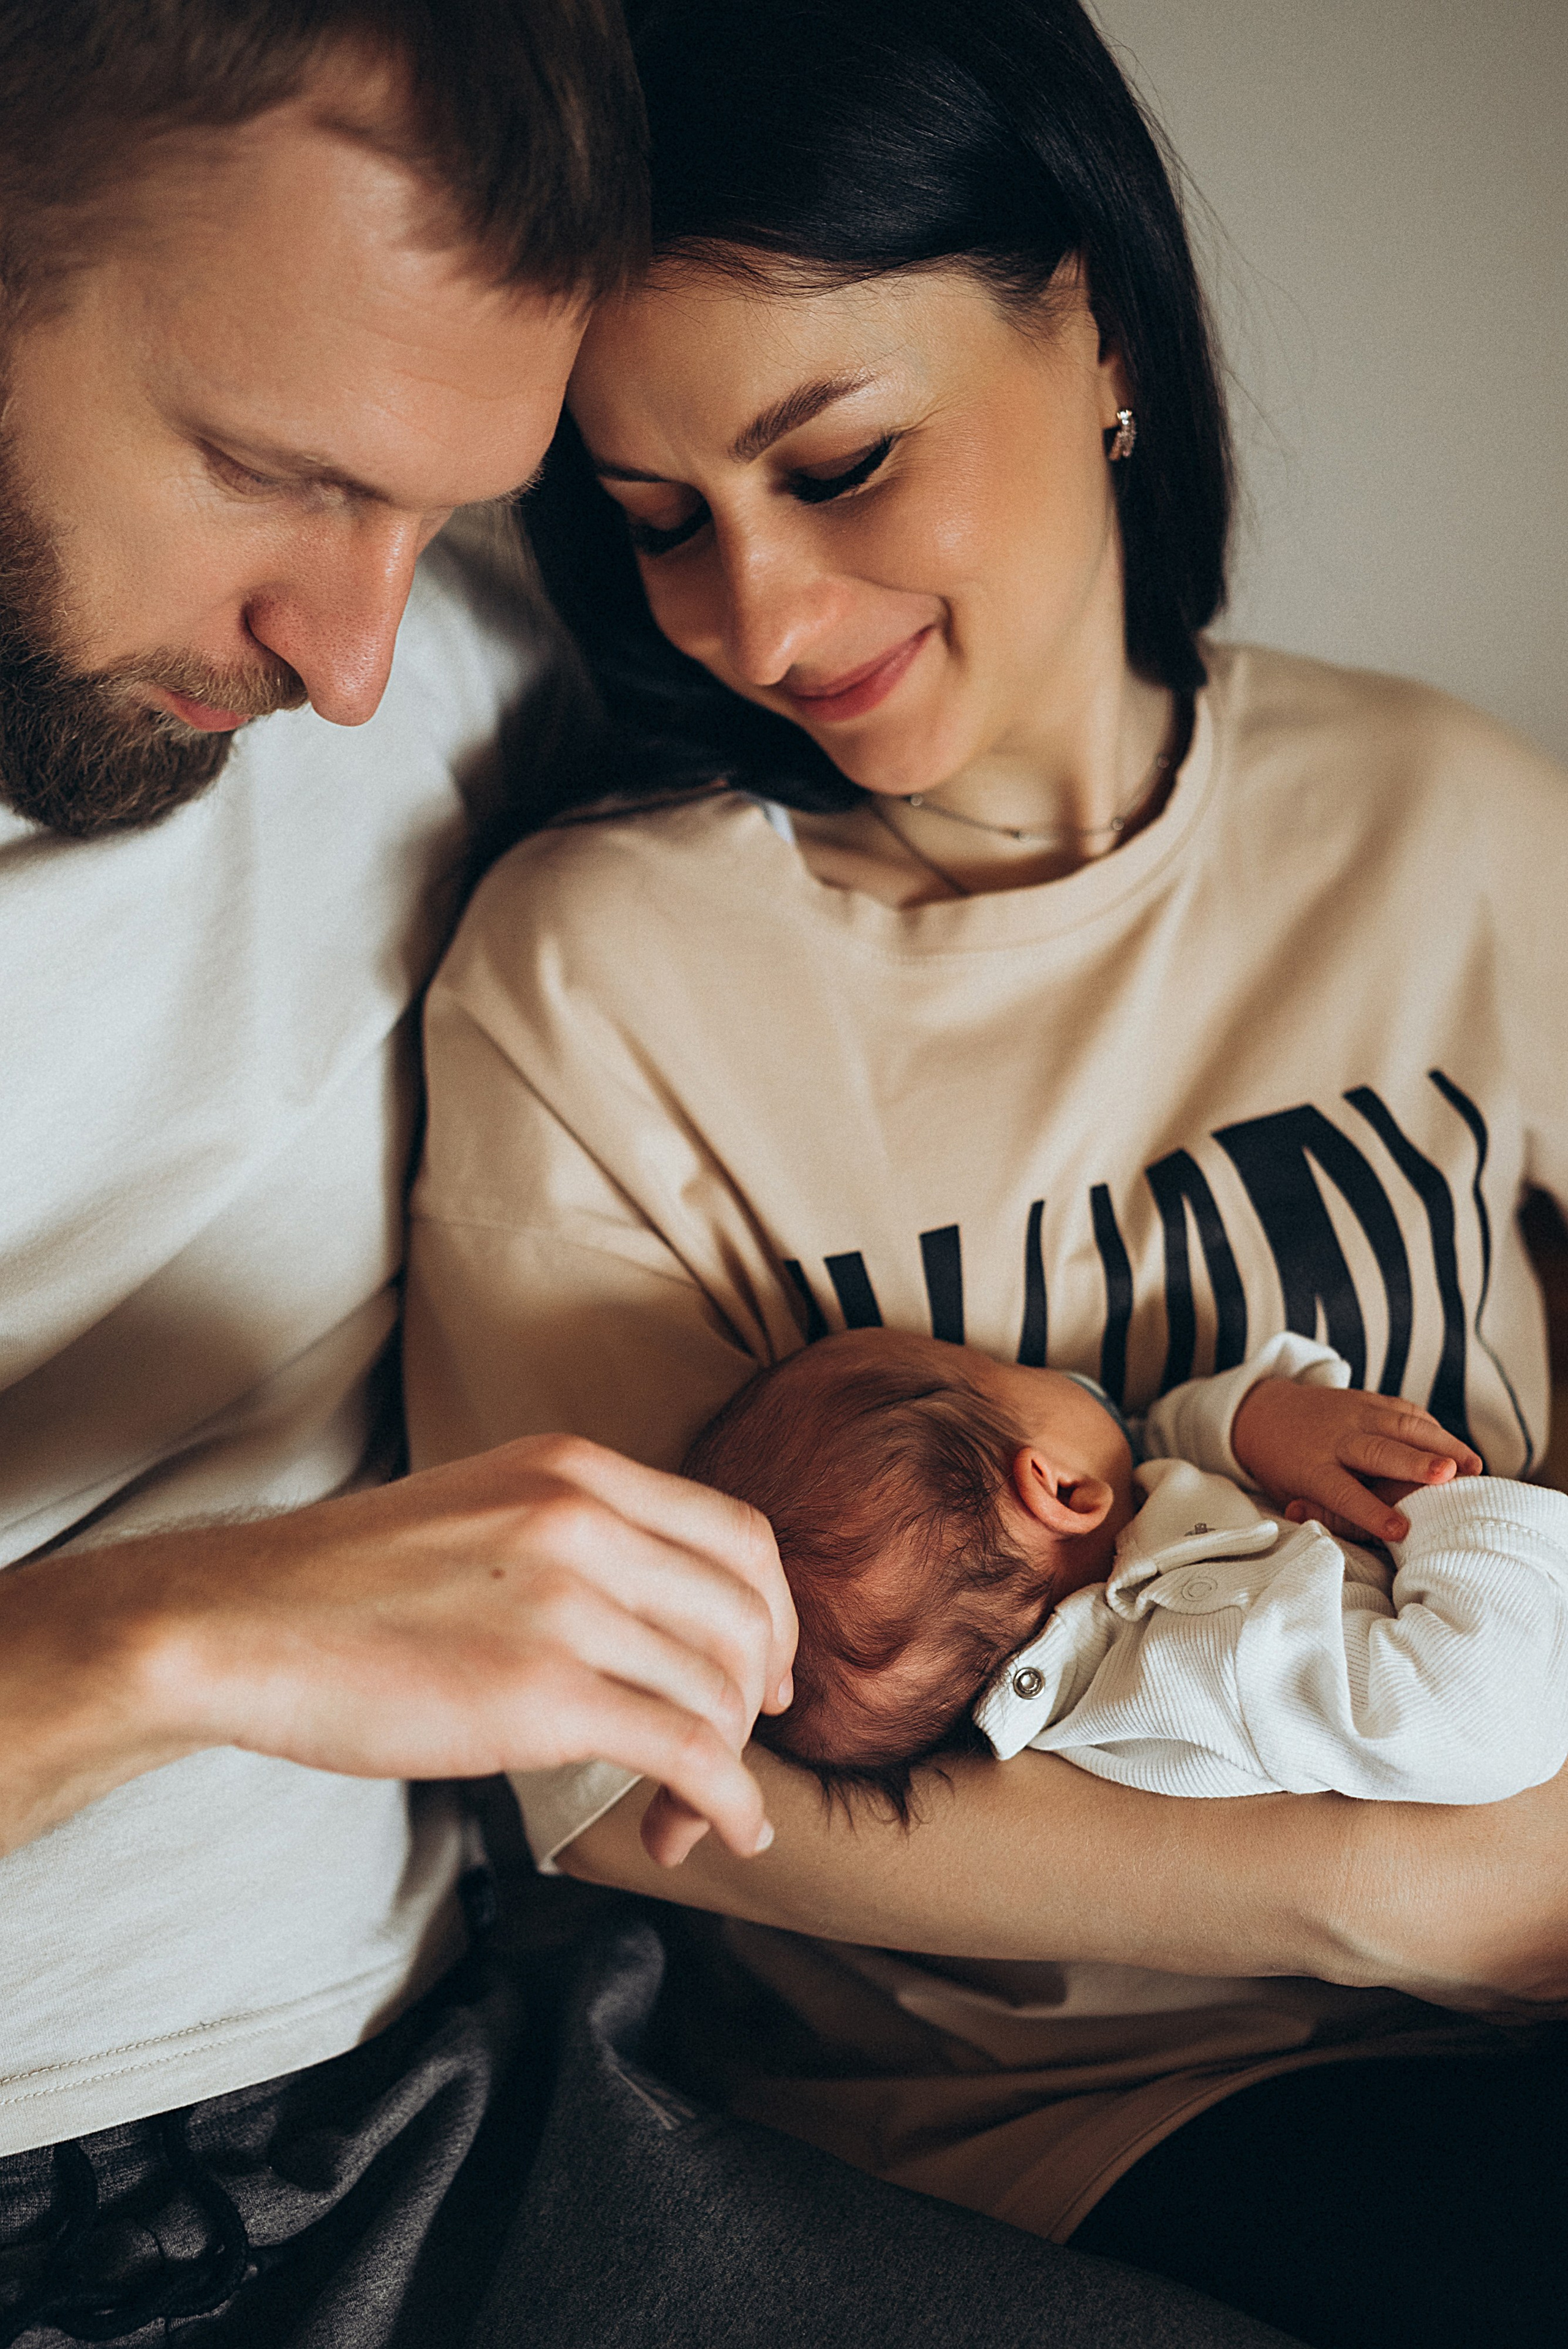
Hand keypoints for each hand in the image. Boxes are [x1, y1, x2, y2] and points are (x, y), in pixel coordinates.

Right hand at [0, 1435, 795, 1866]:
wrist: (237, 1623)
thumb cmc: (345, 1586)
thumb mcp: (482, 1509)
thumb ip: (576, 1534)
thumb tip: (656, 1607)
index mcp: (576, 1470)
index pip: (739, 1534)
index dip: (774, 1613)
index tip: (766, 1672)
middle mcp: (588, 1520)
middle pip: (745, 1616)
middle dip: (757, 1699)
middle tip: (734, 1751)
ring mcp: (569, 1604)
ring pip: (719, 1691)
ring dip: (725, 1768)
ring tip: (679, 1812)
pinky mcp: (543, 1695)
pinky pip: (689, 1752)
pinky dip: (728, 1802)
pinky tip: (721, 1832)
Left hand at [1231, 1378, 1482, 1544]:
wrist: (1267, 1413)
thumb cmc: (1286, 1468)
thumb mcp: (1293, 1494)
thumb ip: (1325, 1512)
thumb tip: (1350, 1531)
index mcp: (1313, 1468)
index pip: (1343, 1492)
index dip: (1371, 1512)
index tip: (1399, 1530)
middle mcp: (1336, 1438)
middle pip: (1378, 1451)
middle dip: (1415, 1463)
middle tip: (1448, 1475)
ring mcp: (1354, 1413)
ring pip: (1402, 1425)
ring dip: (1441, 1443)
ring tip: (1473, 1465)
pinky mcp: (1369, 1399)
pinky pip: (1406, 1410)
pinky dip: (1433, 1429)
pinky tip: (1457, 1449)